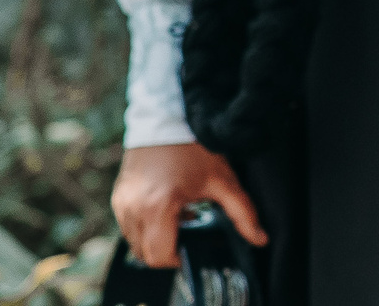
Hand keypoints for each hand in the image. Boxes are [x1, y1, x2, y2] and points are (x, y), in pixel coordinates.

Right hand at [111, 142, 264, 269]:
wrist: (169, 120)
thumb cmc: (195, 149)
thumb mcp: (223, 181)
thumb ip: (243, 214)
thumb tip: (260, 239)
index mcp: (159, 207)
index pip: (159, 256)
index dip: (178, 258)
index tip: (191, 247)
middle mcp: (134, 209)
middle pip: (145, 254)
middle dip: (166, 250)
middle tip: (187, 233)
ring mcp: (122, 204)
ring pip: (134, 242)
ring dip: (154, 239)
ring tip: (178, 218)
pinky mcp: (117, 198)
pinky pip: (127, 226)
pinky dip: (144, 226)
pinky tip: (165, 209)